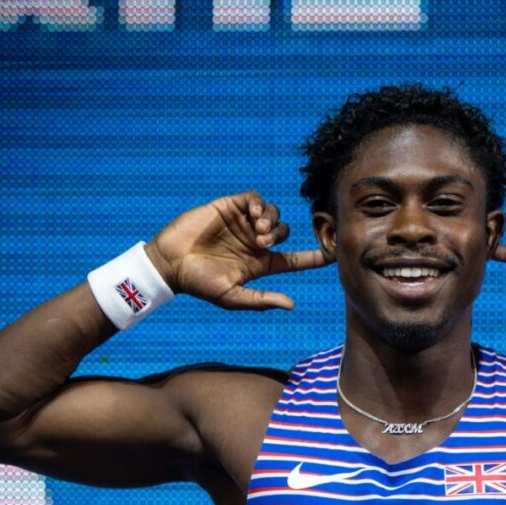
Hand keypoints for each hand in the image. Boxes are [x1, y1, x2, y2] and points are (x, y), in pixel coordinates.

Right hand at [145, 191, 330, 309]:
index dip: (316, 256)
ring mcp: (244, 224)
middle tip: (262, 242)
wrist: (171, 263)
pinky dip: (259, 205)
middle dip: (281, 235)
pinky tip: (254, 215)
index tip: (334, 252)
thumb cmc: (200, 284)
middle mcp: (256, 242)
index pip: (296, 260)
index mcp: (261, 264)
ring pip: (273, 213)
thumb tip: (291, 304)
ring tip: (256, 230)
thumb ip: (261, 299)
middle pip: (286, 232)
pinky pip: (254, 199)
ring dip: (271, 220)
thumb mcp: (232, 296)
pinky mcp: (230, 207)